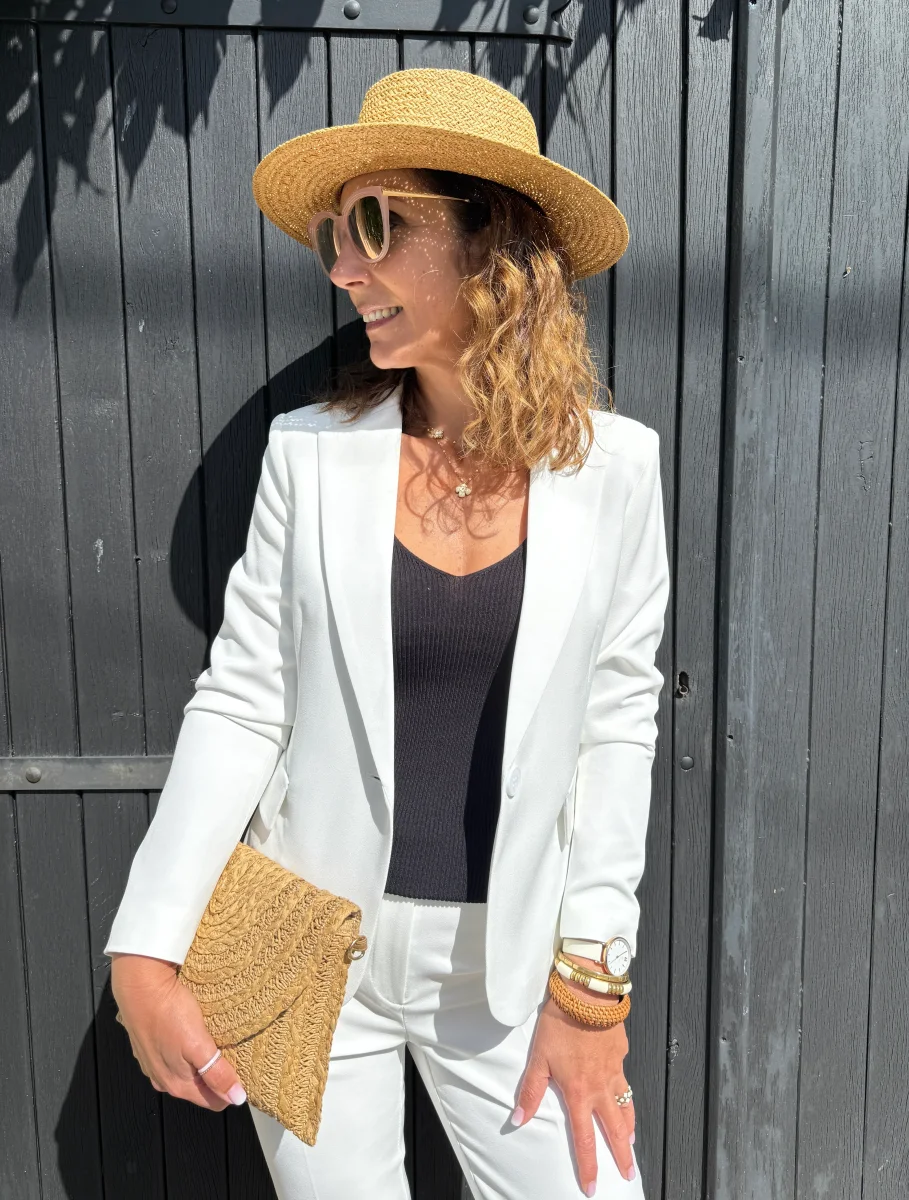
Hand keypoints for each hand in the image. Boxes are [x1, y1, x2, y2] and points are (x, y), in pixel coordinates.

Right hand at [110, 952, 246, 1110]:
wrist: (139, 985)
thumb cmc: (168, 1013)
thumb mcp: (198, 1044)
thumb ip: (216, 1073)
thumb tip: (236, 1098)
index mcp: (177, 1084)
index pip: (214, 1101)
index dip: (230, 1089)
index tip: (244, 1070)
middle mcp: (163, 1079)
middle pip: (201, 1087)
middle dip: (218, 1075)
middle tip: (233, 1052)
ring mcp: (154, 1063)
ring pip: (188, 1072)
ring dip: (203, 1061)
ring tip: (217, 1041)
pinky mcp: (150, 1045)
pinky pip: (175, 1056)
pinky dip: (188, 1049)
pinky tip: (194, 1033)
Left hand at [511, 954, 635, 1194]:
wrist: (587, 994)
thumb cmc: (560, 1023)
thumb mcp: (538, 1057)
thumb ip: (530, 1091)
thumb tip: (518, 1120)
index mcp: (579, 1093)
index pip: (584, 1139)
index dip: (588, 1165)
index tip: (593, 1187)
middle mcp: (601, 1087)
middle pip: (615, 1130)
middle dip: (622, 1156)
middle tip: (628, 1174)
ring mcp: (615, 1070)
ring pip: (626, 1107)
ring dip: (629, 1128)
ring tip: (630, 1143)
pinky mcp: (622, 1053)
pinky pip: (625, 1079)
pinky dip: (627, 1094)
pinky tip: (624, 1093)